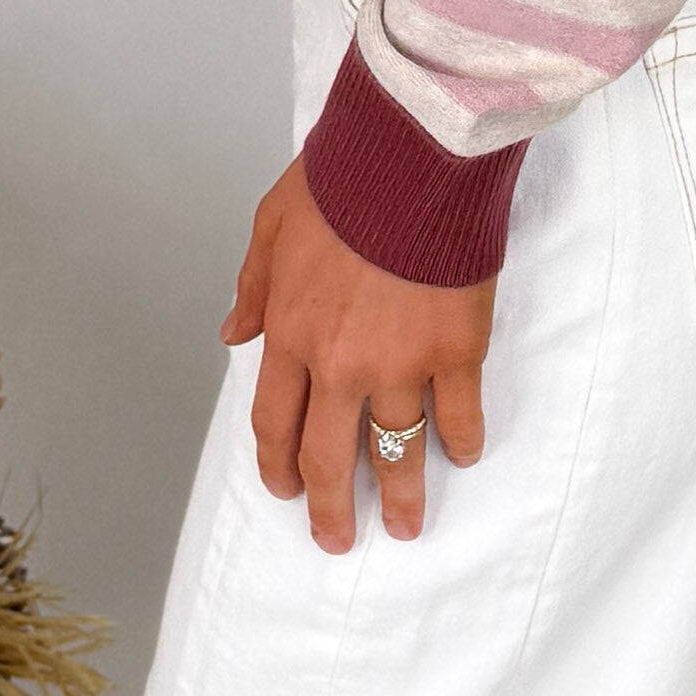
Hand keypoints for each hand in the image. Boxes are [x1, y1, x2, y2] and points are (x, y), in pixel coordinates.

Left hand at [225, 159, 491, 548]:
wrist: (410, 156)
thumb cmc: (341, 180)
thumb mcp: (271, 226)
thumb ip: (253, 287)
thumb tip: (233, 332)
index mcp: (291, 335)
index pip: (274, 424)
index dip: (280, 467)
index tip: (287, 493)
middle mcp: (341, 364)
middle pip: (330, 457)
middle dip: (331, 509)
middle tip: (337, 540)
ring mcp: (402, 363)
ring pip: (397, 449)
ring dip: (401, 495)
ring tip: (405, 526)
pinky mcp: (456, 350)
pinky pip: (460, 414)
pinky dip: (462, 441)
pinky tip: (462, 456)